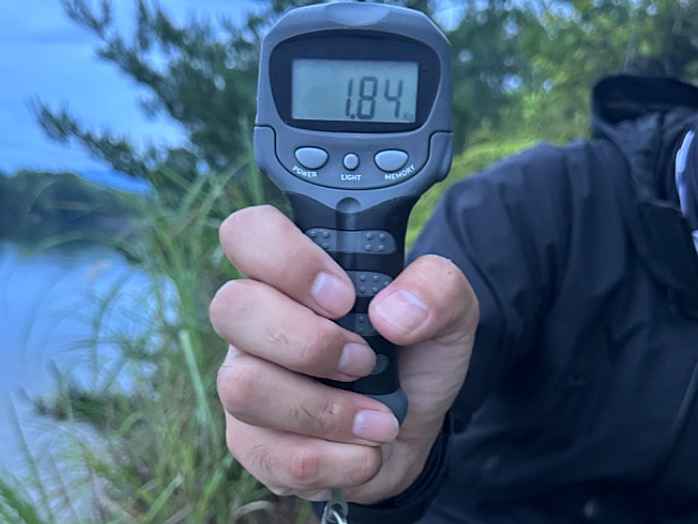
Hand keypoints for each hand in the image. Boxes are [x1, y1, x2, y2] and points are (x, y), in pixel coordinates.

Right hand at [210, 205, 477, 503]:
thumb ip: (438, 288)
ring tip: (378, 420)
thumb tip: (392, 313)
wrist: (410, 432)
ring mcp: (244, 378)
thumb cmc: (414, 358)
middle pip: (230, 307)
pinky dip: (331, 459)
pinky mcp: (249, 440)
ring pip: (242, 386)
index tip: (344, 297)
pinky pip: (267, 452)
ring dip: (324, 410)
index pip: (247, 232)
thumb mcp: (448, 314)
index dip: (286, 260)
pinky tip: (363, 452)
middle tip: (364, 360)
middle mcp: (256, 320)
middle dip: (309, 343)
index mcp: (293, 274)